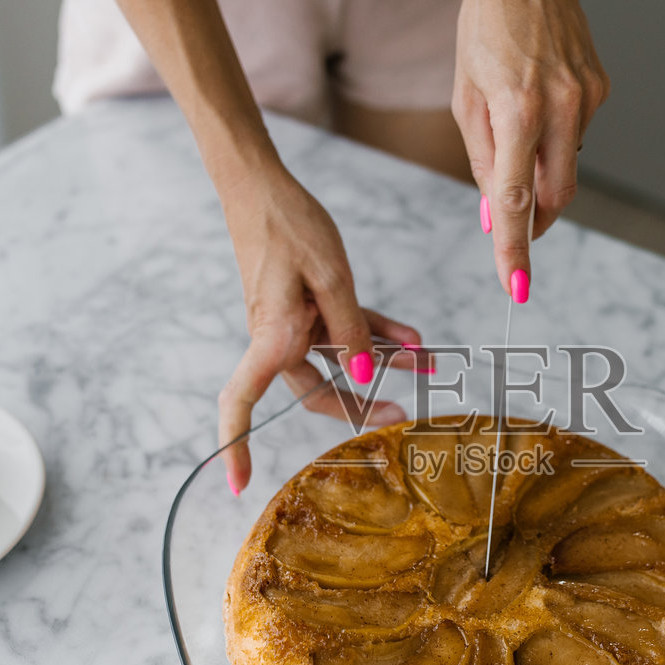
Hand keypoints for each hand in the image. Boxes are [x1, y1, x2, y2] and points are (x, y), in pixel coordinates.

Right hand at [217, 169, 423, 494]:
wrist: (261, 183)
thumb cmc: (287, 224)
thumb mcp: (330, 277)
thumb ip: (350, 330)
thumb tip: (364, 377)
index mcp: (271, 337)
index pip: (241, 402)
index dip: (236, 443)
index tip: (237, 481)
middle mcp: (275, 337)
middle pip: (315, 387)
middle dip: (360, 404)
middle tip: (402, 414)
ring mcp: (289, 321)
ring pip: (339, 354)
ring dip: (383, 360)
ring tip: (428, 365)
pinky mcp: (303, 302)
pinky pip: (342, 325)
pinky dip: (375, 330)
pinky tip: (412, 336)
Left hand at [453, 0, 609, 295]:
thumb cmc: (485, 25)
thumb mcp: (465, 96)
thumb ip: (483, 160)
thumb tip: (496, 213)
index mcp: (518, 109)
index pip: (518, 199)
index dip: (515, 249)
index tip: (516, 288)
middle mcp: (560, 107)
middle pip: (556, 196)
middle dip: (535, 222)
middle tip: (514, 231)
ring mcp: (587, 98)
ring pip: (568, 167)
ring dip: (543, 174)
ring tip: (516, 134)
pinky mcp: (601, 89)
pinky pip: (576, 135)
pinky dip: (555, 138)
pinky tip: (538, 101)